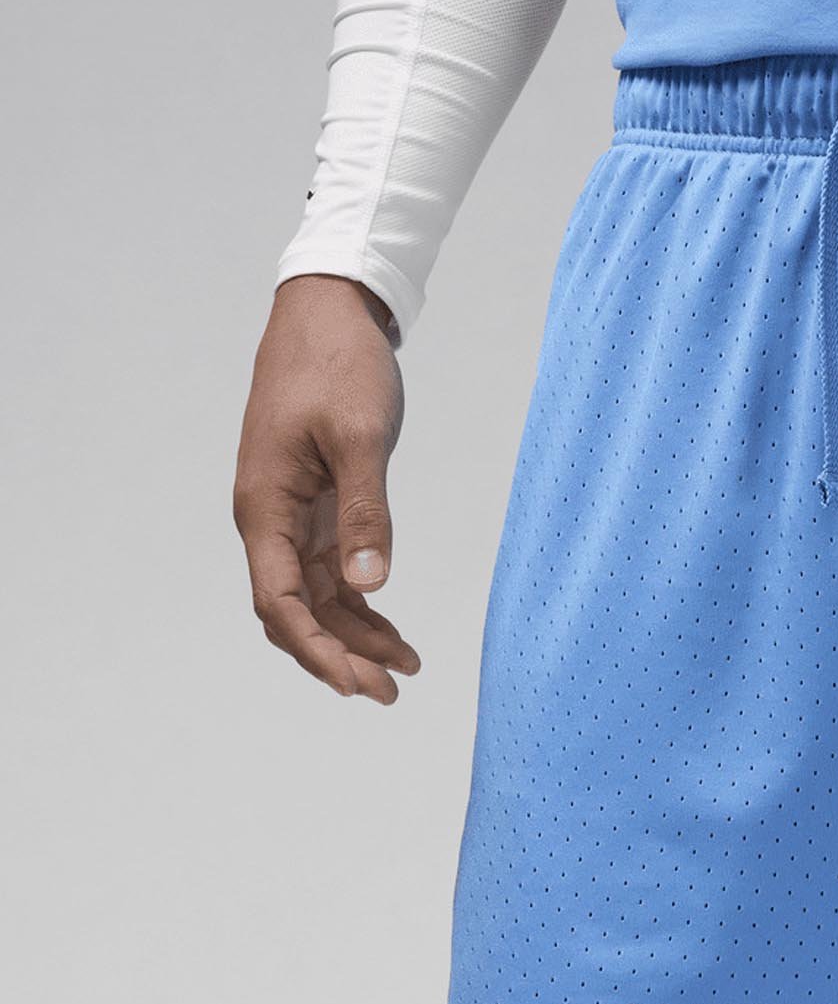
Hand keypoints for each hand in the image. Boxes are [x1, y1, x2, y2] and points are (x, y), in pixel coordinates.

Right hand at [233, 276, 420, 702]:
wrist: (330, 310)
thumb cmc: (337, 363)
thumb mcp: (358, 436)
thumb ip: (366, 513)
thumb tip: (370, 584)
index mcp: (265, 507)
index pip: (279, 602)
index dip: (316, 650)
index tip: (357, 683)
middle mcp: (270, 520)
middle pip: (294, 613)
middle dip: (337, 657)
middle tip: (390, 692)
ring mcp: (292, 517)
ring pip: (315, 600)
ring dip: (355, 638)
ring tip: (406, 669)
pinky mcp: (316, 508)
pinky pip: (331, 575)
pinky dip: (361, 607)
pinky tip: (395, 633)